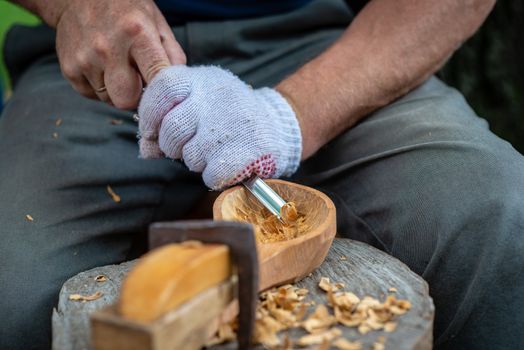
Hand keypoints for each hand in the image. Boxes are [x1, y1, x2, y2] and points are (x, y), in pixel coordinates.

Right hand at [53, 0, 185, 108]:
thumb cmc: (126, 10)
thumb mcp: (157, 23)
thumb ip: (173, 55)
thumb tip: (180, 85)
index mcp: (137, 34)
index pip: (157, 78)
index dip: (163, 92)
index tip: (165, 94)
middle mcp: (108, 48)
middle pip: (127, 100)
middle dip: (136, 97)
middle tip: (138, 81)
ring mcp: (86, 59)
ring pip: (109, 100)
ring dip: (117, 90)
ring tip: (117, 67)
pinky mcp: (69, 68)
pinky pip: (92, 95)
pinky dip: (100, 87)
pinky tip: (102, 67)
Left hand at [138, 65, 301, 189]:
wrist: (276, 126)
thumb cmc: (227, 114)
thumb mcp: (200, 100)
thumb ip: (167, 116)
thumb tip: (146, 148)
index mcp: (202, 80)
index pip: (163, 88)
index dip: (150, 114)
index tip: (152, 130)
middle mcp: (216, 99)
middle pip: (172, 129)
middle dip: (172, 145)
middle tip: (185, 146)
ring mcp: (231, 125)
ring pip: (190, 156)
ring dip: (196, 161)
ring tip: (213, 150)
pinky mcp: (245, 152)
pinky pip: (210, 175)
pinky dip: (214, 175)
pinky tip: (226, 163)